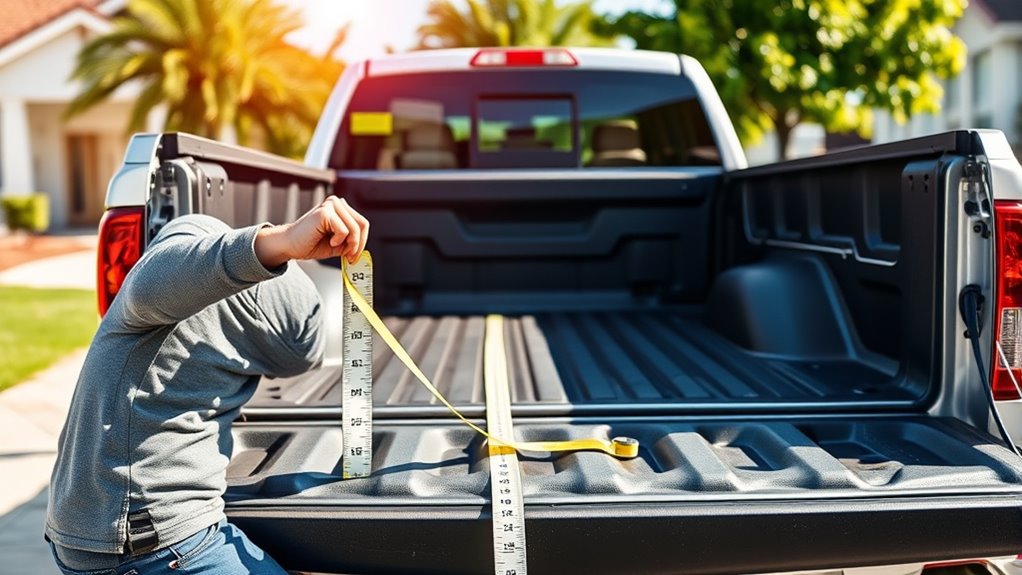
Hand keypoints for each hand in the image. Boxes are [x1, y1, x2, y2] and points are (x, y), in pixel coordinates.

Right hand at [255, 197, 369, 267]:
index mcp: (341, 208)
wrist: (290, 245)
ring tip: (335, 246)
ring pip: (354, 228)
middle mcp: (336, 203)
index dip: (362, 241)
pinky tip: (328, 240)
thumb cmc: (311, 243)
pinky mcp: (324, 212)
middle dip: (358, 244)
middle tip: (349, 255)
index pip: (362, 223)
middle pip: (362, 224)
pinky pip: (344, 230)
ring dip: (349, 243)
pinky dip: (339, 240)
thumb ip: (351, 242)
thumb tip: (362, 249)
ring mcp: (330, 205)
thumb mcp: (338, 244)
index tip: (354, 255)